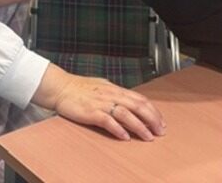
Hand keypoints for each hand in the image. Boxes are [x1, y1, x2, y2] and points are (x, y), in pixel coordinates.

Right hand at [32, 64, 164, 140]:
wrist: (60, 87)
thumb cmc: (80, 87)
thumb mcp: (102, 86)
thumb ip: (116, 94)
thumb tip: (129, 100)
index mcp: (115, 89)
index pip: (139, 99)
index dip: (153, 110)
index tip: (160, 122)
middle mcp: (111, 95)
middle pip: (137, 106)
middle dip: (152, 119)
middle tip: (160, 131)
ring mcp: (101, 103)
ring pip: (126, 114)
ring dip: (139, 126)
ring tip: (148, 136)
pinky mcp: (91, 112)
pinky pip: (107, 121)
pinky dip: (118, 129)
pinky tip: (125, 137)